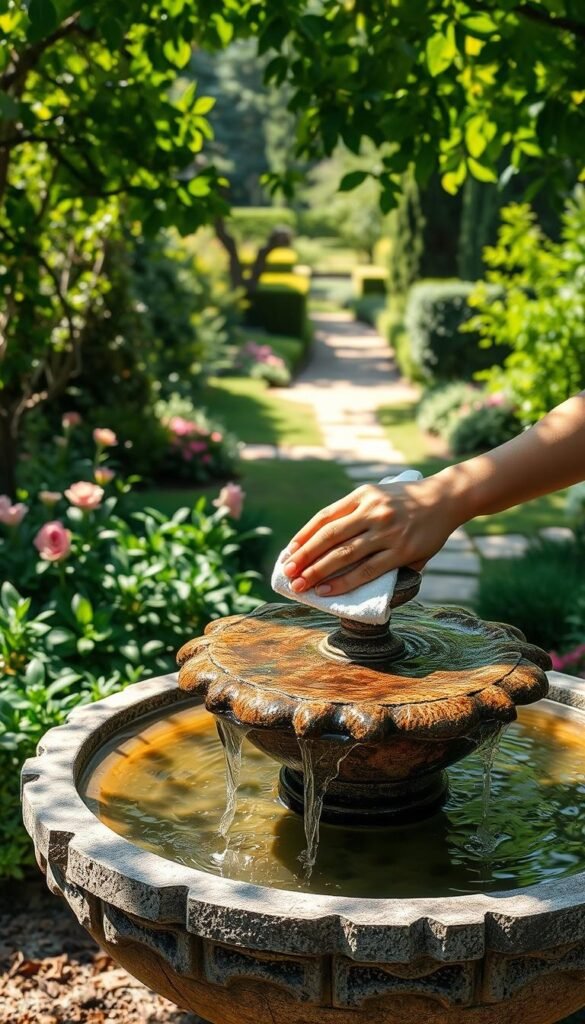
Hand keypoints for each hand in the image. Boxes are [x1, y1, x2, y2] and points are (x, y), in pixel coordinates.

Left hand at [282, 477, 460, 596]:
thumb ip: (356, 513)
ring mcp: (387, 532)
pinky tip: (328, 590)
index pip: (324, 517)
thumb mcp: (379, 494)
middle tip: (288, 573)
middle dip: (304, 557)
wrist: (447, 498)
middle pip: (329, 537)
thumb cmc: (408, 500)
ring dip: (318, 572)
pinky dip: (344, 582)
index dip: (304, 536)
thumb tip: (326, 545)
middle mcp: (372, 511)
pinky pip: (367, 571)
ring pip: (344, 555)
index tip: (289, 551)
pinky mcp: (402, 552)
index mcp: (363, 495)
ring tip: (301, 585)